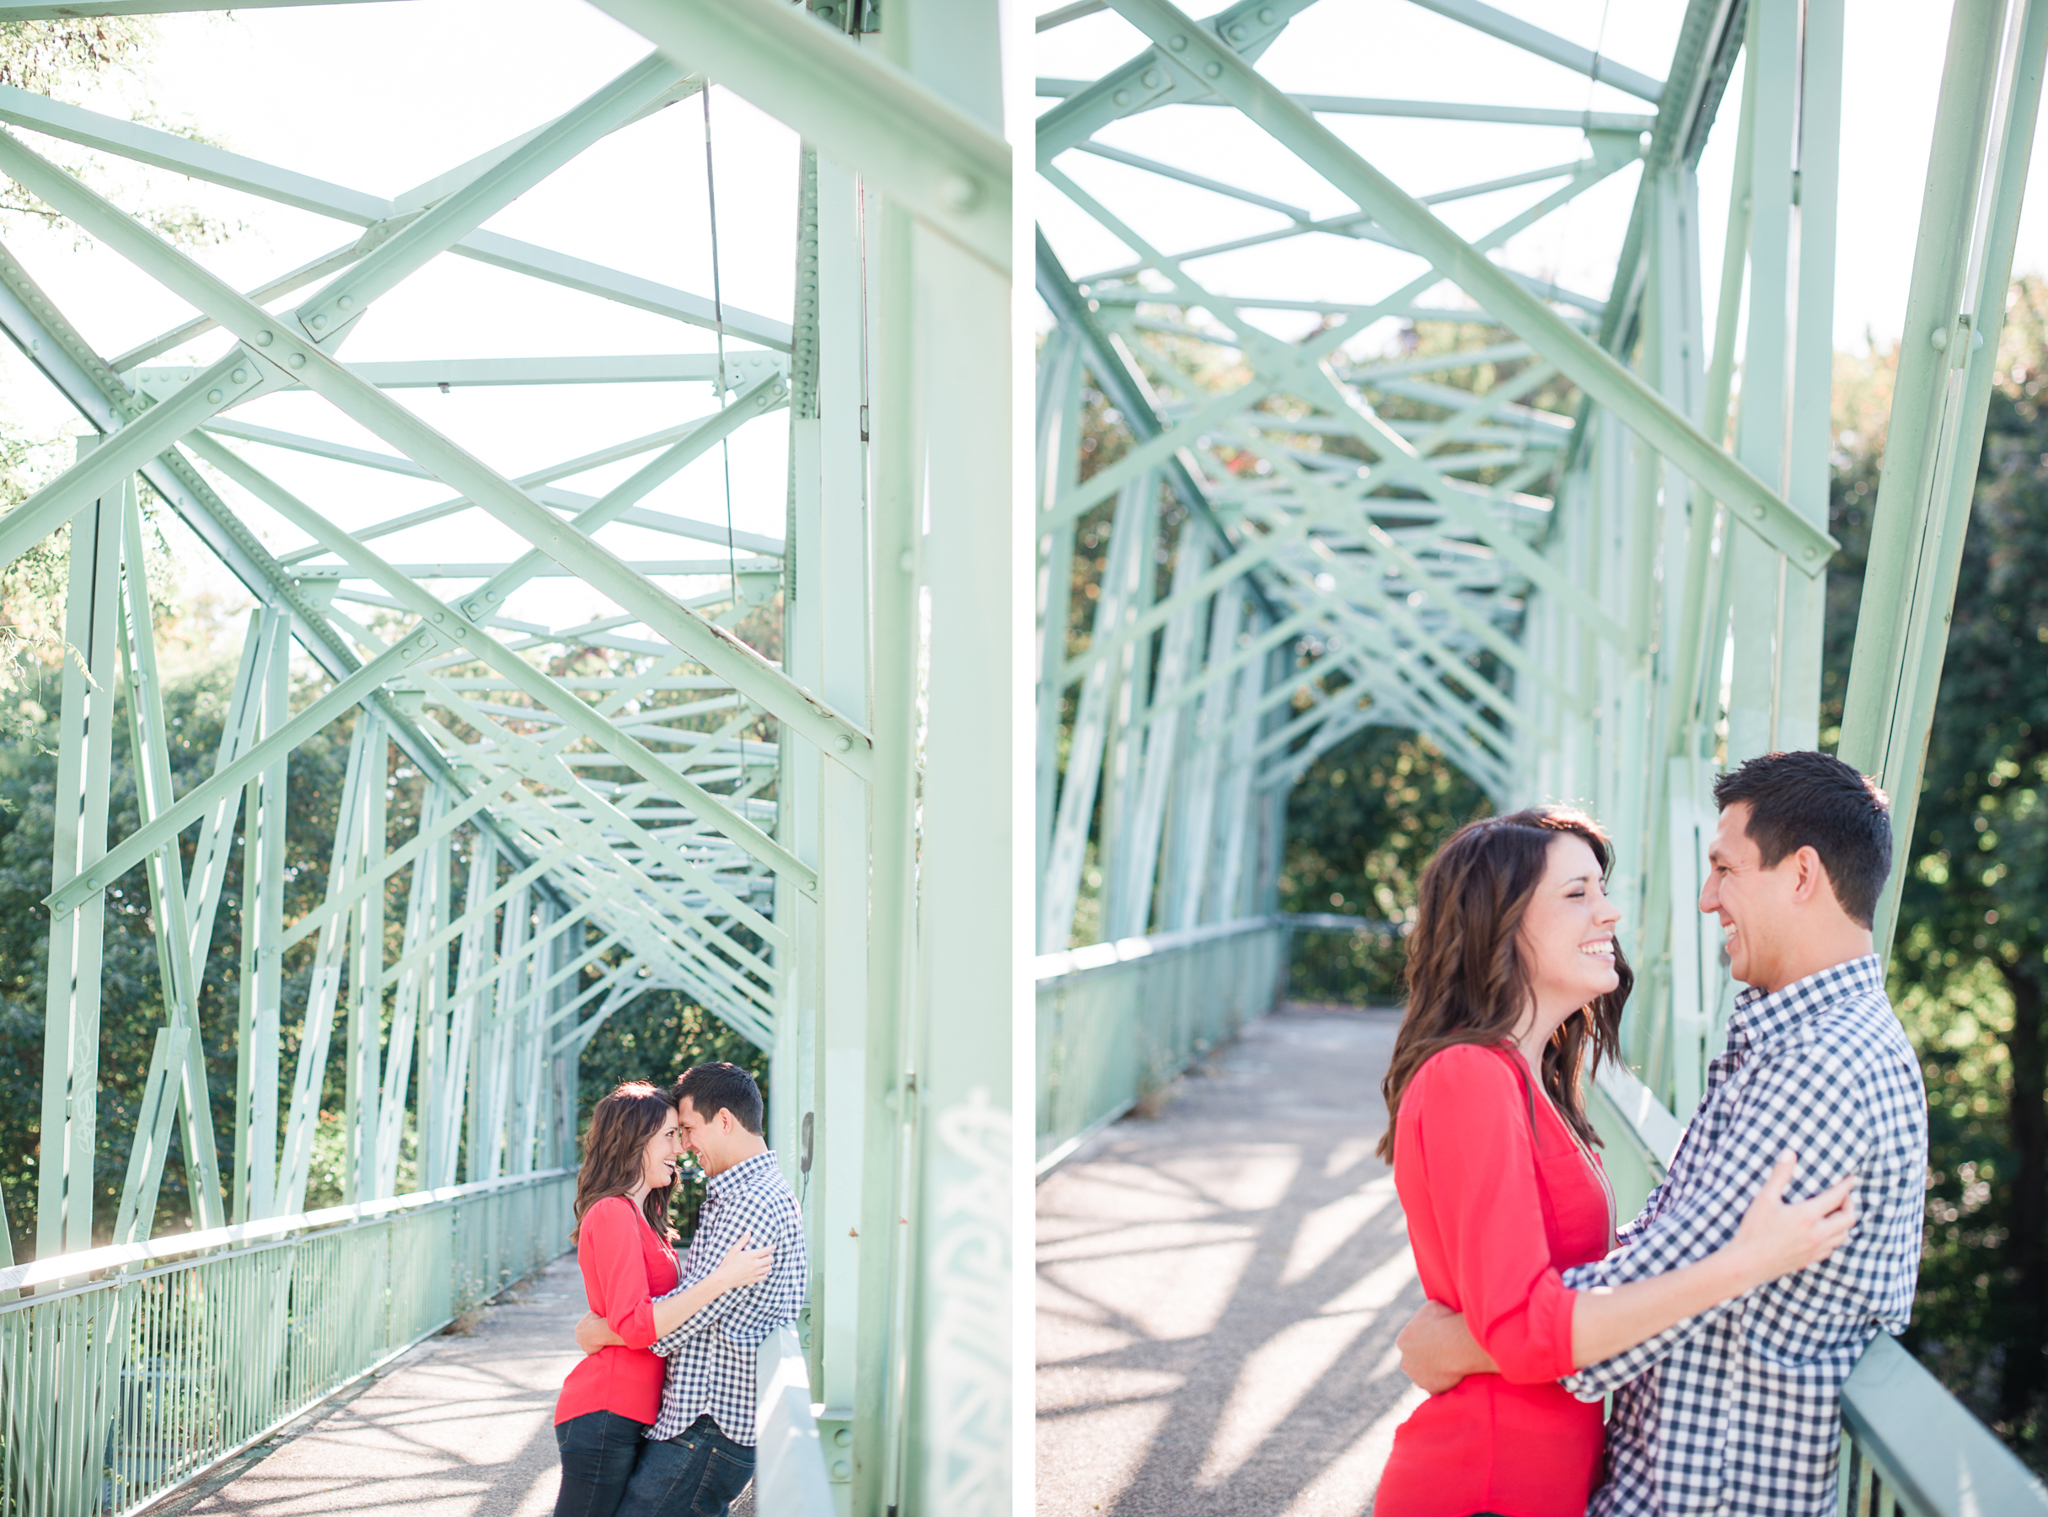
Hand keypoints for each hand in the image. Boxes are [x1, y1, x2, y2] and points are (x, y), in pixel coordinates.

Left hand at [574, 1310, 621, 1355]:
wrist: (599, 1331)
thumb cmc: (596, 1321)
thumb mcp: (591, 1314)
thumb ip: (588, 1317)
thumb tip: (589, 1318)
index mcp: (578, 1329)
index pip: (581, 1330)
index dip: (588, 1329)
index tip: (594, 1328)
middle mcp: (578, 1338)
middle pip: (583, 1338)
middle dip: (588, 1337)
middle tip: (596, 1334)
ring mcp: (583, 1346)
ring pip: (587, 1346)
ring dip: (591, 1344)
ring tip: (600, 1340)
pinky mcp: (589, 1352)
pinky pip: (592, 1351)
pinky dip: (596, 1350)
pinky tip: (601, 1346)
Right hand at [709, 1230, 773, 1292]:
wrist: (724, 1278)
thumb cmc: (728, 1263)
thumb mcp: (734, 1249)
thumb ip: (742, 1240)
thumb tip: (748, 1232)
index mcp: (752, 1255)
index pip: (767, 1250)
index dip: (771, 1247)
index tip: (774, 1246)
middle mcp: (755, 1264)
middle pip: (770, 1259)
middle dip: (770, 1256)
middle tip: (767, 1255)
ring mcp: (755, 1273)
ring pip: (768, 1268)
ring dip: (768, 1265)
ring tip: (765, 1263)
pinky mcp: (754, 1280)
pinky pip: (764, 1277)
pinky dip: (765, 1274)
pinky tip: (761, 1272)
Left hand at [1396, 1300, 1495, 1393]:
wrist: (1456, 1344)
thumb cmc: (1444, 1322)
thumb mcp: (1432, 1307)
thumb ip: (1425, 1315)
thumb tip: (1428, 1315)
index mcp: (1403, 1342)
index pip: (1410, 1344)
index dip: (1423, 1342)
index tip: (1435, 1341)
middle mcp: (1405, 1362)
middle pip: (1414, 1362)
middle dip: (1424, 1359)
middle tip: (1442, 1355)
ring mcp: (1417, 1377)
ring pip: (1424, 1375)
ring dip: (1433, 1372)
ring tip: (1449, 1365)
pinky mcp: (1431, 1389)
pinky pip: (1437, 1387)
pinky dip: (1444, 1383)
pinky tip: (1453, 1375)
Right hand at [1727, 1152, 1856, 1288]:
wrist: (1747, 1263)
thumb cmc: (1754, 1230)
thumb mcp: (1764, 1198)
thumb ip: (1779, 1175)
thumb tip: (1790, 1153)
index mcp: (1808, 1216)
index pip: (1836, 1198)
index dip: (1846, 1186)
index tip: (1852, 1178)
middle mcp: (1817, 1234)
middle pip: (1848, 1219)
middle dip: (1850, 1204)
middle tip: (1844, 1196)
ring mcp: (1815, 1249)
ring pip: (1843, 1236)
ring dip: (1845, 1222)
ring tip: (1837, 1213)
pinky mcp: (1810, 1260)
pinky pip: (1832, 1248)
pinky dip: (1835, 1237)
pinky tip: (1825, 1233)